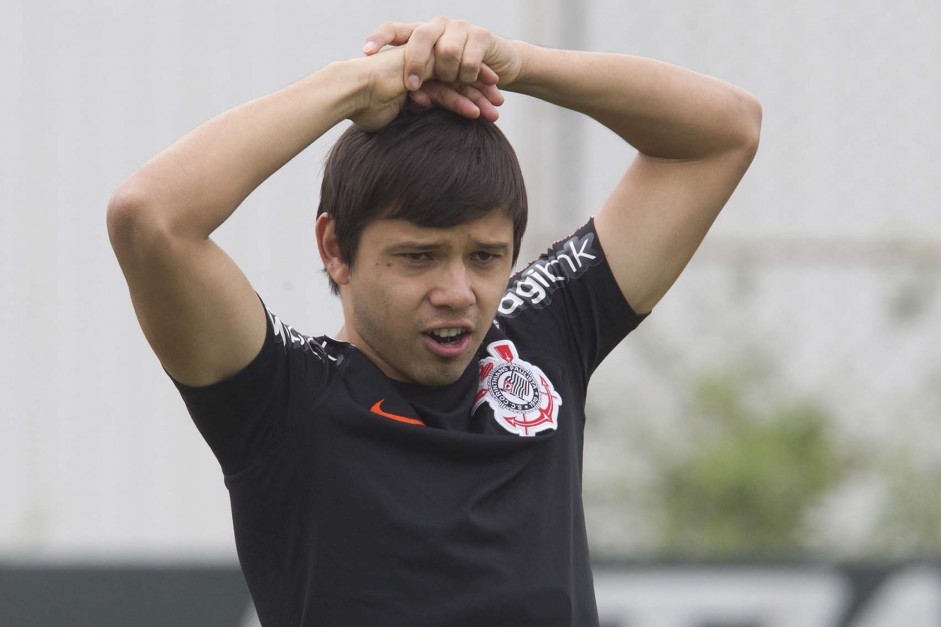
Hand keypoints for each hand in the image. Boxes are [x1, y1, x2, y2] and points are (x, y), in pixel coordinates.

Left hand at [360, 17, 521, 123]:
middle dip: (415, 64)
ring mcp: (459, 28)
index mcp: (419, 35)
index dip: (379, 39)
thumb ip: (417, 87)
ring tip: (456, 87)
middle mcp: (437, 27)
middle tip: (412, 87)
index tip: (366, 53)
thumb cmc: (459, 81)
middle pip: (420, 37)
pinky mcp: (481, 36)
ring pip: (447, 52)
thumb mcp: (433, 84)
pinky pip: (470, 60)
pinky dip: (470, 77)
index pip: (393, 30)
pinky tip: (475, 83)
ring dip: (450, 77)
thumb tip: (404, 99)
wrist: (498, 72)